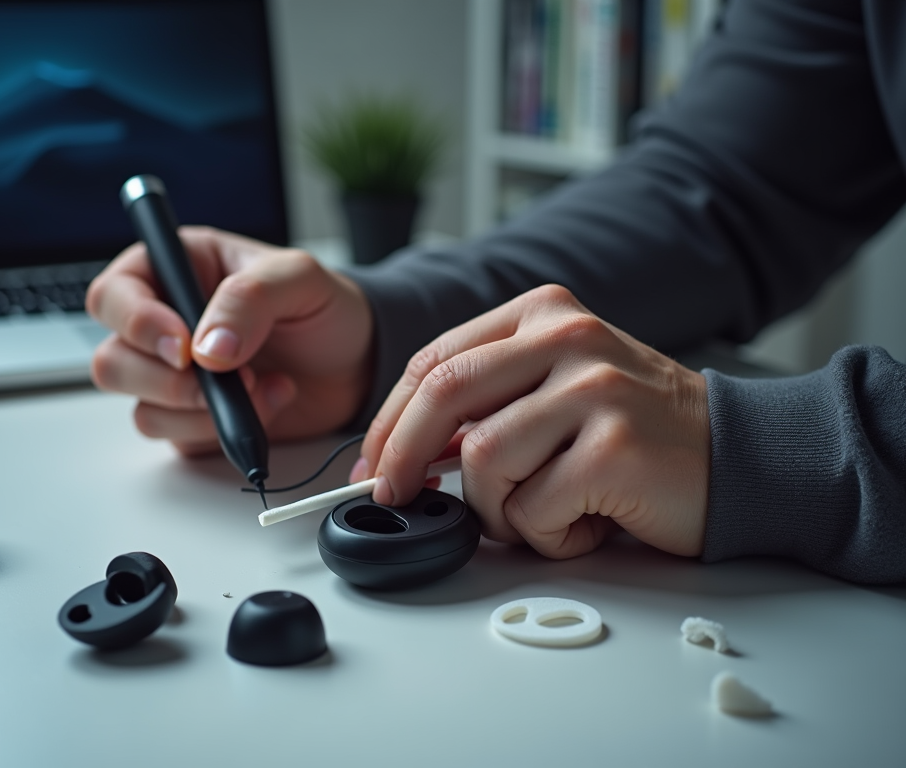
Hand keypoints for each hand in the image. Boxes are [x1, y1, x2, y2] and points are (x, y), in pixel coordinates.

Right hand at [86, 227, 373, 454]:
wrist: (358, 363)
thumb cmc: (326, 308)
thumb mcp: (300, 278)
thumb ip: (250, 298)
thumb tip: (206, 349)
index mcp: (178, 270)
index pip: (113, 295)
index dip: (136, 323)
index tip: (184, 346)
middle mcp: (166, 323)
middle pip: (113, 360)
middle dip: (168, 380)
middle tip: (226, 377)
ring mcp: (176, 377)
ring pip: (142, 407)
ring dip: (201, 410)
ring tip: (262, 386)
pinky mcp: (194, 419)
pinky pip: (178, 437)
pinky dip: (221, 431)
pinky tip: (267, 405)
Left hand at [352, 284, 709, 558]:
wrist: (739, 456)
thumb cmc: (638, 431)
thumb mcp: (556, 388)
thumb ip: (488, 401)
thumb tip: (403, 451)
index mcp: (543, 315)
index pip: (435, 359)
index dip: (389, 418)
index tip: (371, 463)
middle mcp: (568, 337)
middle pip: (443, 393)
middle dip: (398, 455)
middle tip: (390, 496)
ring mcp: (594, 388)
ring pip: (483, 458)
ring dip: (496, 508)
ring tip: (541, 513)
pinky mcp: (615, 447)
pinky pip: (532, 507)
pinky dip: (544, 534)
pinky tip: (584, 524)